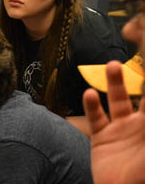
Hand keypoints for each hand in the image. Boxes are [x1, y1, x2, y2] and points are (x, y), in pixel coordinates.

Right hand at [83, 60, 144, 183]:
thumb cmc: (144, 174)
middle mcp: (141, 125)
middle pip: (139, 93)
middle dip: (139, 75)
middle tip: (136, 57)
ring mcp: (121, 130)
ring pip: (117, 100)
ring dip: (114, 83)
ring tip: (113, 65)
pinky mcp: (102, 139)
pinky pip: (96, 118)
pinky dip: (91, 105)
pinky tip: (89, 94)